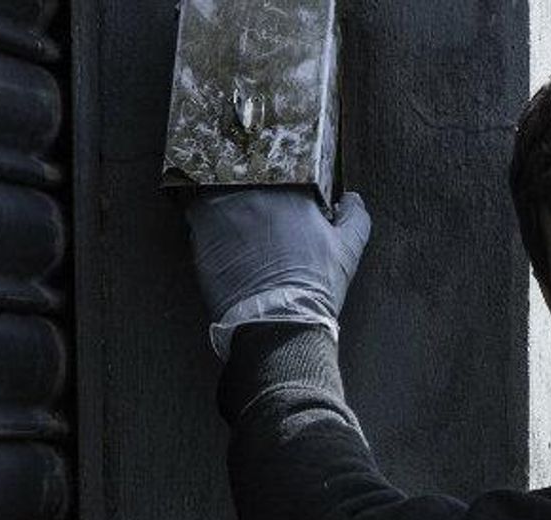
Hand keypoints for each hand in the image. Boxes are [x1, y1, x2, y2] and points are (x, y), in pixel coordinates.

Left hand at [185, 189, 370, 357]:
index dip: (281, 177)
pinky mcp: (200, 231)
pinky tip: (216, 231)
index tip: (282, 190)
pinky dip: (203, 216)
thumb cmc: (315, 286)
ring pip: (218, 187)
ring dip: (223, 195)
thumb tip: (352, 198)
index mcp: (291, 191)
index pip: (282, 168)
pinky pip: (195, 210)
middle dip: (249, 182)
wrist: (278, 321)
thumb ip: (354, 217)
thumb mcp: (348, 251)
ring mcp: (224, 210)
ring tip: (234, 214)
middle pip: (246, 173)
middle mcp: (255, 193)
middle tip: (256, 203)